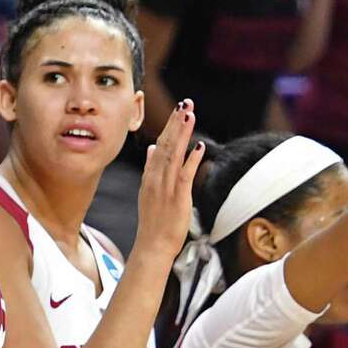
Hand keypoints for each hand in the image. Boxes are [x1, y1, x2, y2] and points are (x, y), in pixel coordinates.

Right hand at [132, 99, 203, 260]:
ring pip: (174, 154)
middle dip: (175, 123)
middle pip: (166, 144)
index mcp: (150, 175)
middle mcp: (156, 177)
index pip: (160, 145)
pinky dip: (192, 160)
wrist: (152, 245)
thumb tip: (152, 148)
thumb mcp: (148, 191)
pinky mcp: (177, 197)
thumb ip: (151, 168)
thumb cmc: (154, 221)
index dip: (169, 126)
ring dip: (182, 134)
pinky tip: (199, 146)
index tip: (177, 110)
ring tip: (189, 115)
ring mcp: (166, 186)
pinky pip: (185, 174)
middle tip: (184, 103)